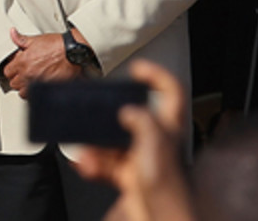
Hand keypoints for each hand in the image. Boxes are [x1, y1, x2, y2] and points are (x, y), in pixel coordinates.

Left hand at [3, 28, 84, 97]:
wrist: (73, 53)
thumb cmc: (57, 46)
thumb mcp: (36, 39)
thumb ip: (21, 39)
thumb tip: (12, 34)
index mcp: (22, 61)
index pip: (7, 71)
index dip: (11, 69)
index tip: (15, 67)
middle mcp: (28, 74)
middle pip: (13, 83)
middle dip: (17, 78)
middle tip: (23, 73)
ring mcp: (37, 82)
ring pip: (22, 93)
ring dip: (24, 87)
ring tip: (30, 80)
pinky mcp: (46, 88)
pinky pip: (35, 96)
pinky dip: (35, 93)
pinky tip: (38, 85)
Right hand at [74, 60, 192, 220]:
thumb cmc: (169, 189)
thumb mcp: (156, 147)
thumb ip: (143, 123)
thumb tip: (129, 110)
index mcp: (168, 127)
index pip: (170, 92)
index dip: (156, 75)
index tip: (136, 68)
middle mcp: (155, 140)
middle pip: (131, 115)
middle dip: (108, 116)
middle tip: (94, 112)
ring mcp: (141, 158)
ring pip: (113, 141)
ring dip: (96, 146)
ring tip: (86, 151)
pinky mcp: (129, 176)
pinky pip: (106, 163)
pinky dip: (94, 164)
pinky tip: (87, 165)